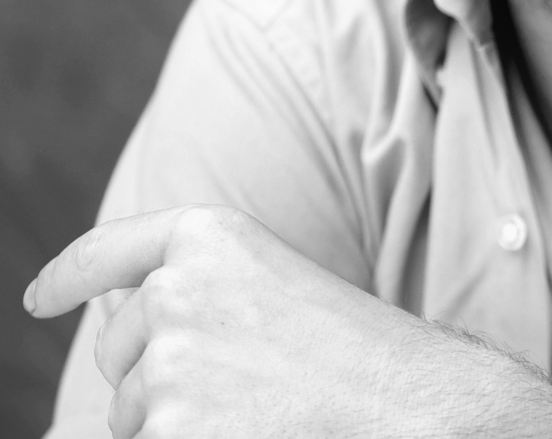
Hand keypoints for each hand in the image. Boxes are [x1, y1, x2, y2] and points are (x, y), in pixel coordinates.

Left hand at [22, 205, 502, 438]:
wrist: (409, 404)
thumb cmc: (354, 350)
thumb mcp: (270, 284)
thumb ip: (191, 286)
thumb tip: (111, 322)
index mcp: (208, 234)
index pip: (107, 252)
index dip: (68, 278)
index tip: (40, 299)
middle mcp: (175, 287)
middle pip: (120, 348)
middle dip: (156, 372)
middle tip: (245, 381)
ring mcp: (168, 362)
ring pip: (131, 413)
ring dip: (176, 421)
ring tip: (259, 410)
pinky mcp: (169, 433)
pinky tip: (247, 433)